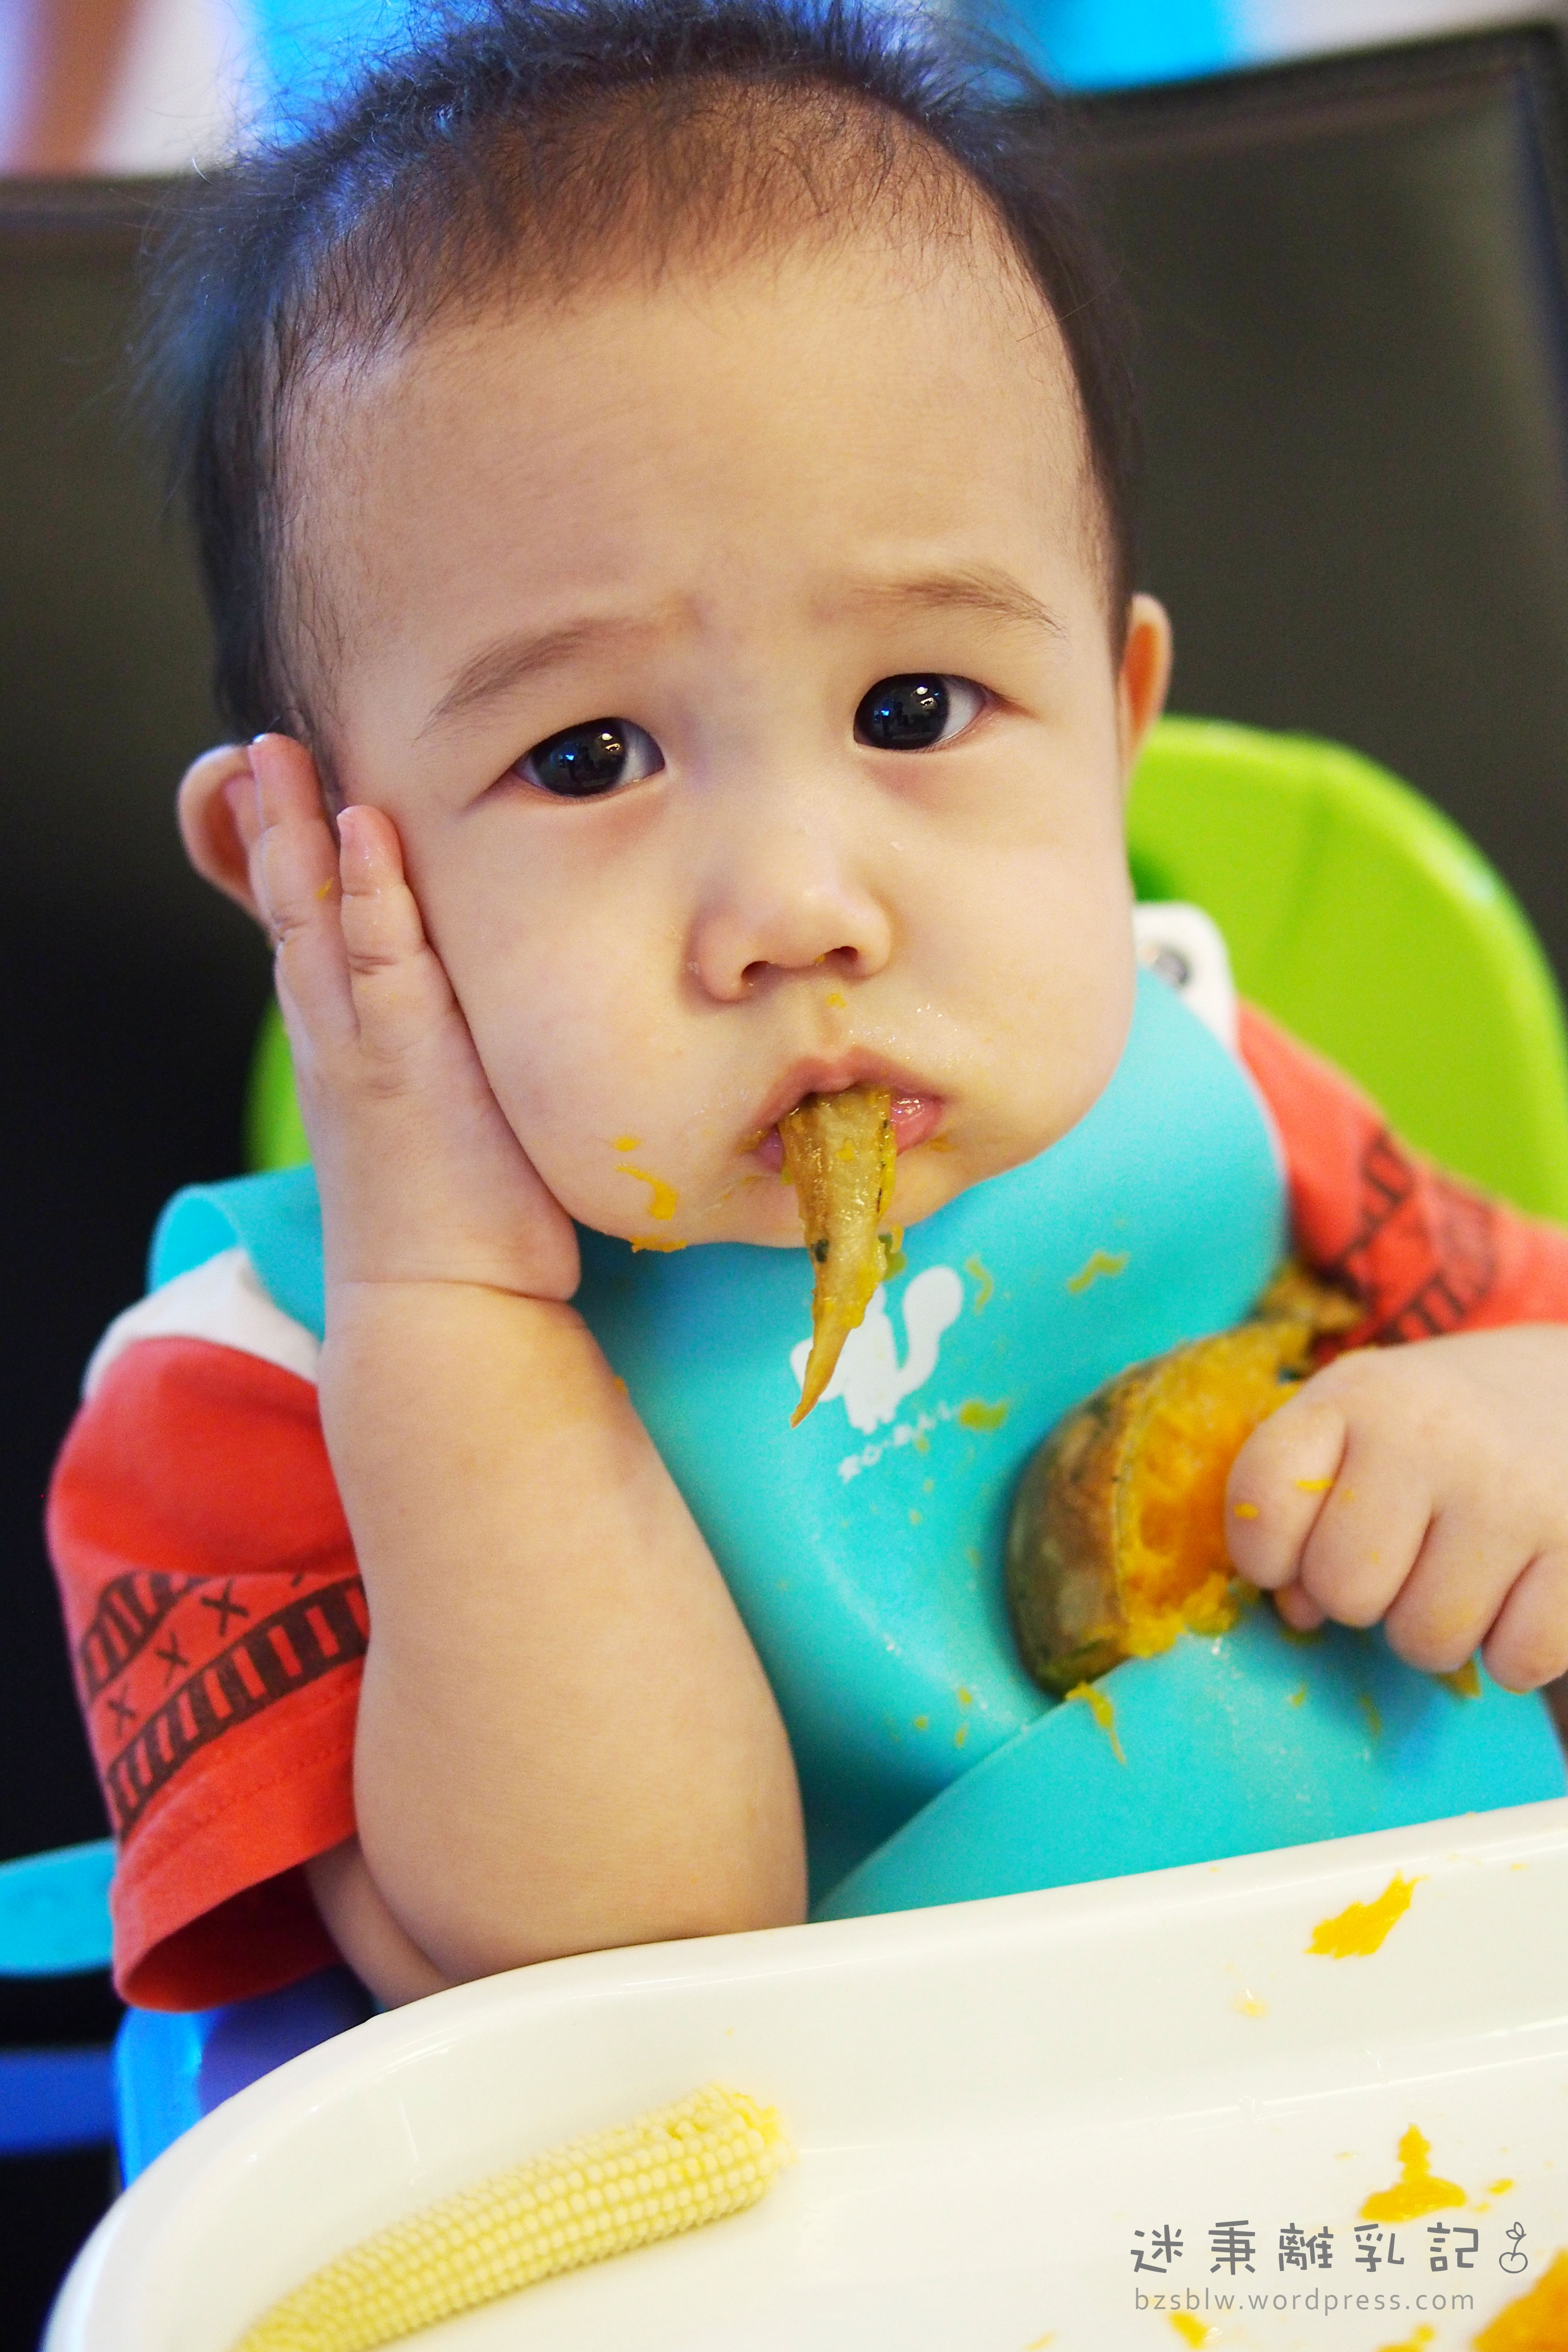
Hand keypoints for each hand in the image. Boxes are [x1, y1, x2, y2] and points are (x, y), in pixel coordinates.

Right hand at [231, 735, 577, 1301]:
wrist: (446, 1304)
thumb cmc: (464, 1218)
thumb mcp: (443, 1117)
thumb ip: (448, 1058)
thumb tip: (480, 1020)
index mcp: (347, 1050)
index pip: (308, 934)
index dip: (291, 859)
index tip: (282, 787)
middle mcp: (339, 1041)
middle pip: (290, 911)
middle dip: (275, 824)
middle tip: (261, 742)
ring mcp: (364, 1050)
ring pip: (315, 921)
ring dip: (299, 833)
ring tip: (283, 752)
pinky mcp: (406, 1067)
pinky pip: (382, 961)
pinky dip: (369, 893)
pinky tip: (365, 831)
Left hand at [1225, 1326, 1567, 1691]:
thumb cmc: (1451, 1427)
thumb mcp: (1364, 1423)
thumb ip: (1304, 1505)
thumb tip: (1298, 1611)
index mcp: (1358, 1394)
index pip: (1262, 1499)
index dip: (1266, 1553)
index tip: (1298, 1552)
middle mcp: (1432, 1433)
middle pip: (1343, 1591)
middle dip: (1364, 1598)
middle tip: (1407, 1557)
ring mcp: (1513, 1492)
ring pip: (1426, 1640)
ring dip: (1438, 1628)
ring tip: (1466, 1569)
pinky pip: (1515, 1662)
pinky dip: (1514, 1648)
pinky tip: (1524, 1587)